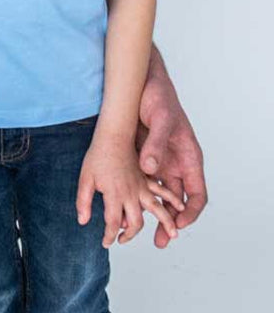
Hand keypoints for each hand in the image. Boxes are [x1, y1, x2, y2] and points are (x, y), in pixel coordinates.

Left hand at [76, 134, 180, 248]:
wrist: (112, 132)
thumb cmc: (98, 154)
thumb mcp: (85, 177)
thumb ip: (83, 200)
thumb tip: (83, 221)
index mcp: (114, 194)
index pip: (113, 223)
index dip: (109, 235)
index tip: (106, 242)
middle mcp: (131, 193)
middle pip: (135, 222)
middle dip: (130, 235)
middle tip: (122, 240)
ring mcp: (142, 185)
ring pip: (157, 209)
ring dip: (165, 223)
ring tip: (172, 235)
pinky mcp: (147, 177)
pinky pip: (162, 190)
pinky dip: (172, 199)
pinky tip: (180, 206)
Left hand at [137, 58, 207, 246]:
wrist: (140, 80)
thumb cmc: (159, 97)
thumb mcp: (161, 120)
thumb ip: (155, 144)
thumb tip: (148, 168)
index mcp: (188, 158)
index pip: (196, 195)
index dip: (190, 213)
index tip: (179, 225)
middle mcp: (175, 163)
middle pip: (175, 201)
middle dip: (169, 222)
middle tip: (159, 241)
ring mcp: (158, 159)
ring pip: (156, 193)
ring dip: (150, 211)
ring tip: (137, 229)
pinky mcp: (140, 154)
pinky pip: (140, 178)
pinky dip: (135, 192)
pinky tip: (123, 202)